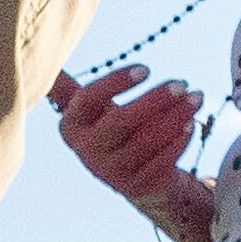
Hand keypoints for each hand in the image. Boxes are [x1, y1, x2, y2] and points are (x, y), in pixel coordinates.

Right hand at [52, 65, 212, 241]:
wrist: (129, 175)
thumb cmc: (109, 129)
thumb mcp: (88, 110)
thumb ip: (68, 87)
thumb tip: (44, 56)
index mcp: (71, 127)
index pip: (88, 100)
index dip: (116, 82)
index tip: (146, 69)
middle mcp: (87, 151)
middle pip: (121, 121)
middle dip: (155, 99)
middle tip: (182, 82)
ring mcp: (112, 172)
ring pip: (147, 140)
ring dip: (176, 116)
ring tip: (196, 96)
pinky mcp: (137, 185)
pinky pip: (162, 160)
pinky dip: (179, 140)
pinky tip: (191, 122)